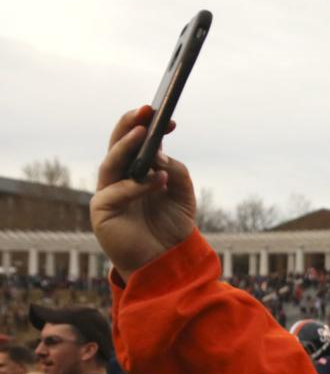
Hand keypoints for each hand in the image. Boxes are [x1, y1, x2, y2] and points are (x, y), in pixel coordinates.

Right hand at [91, 106, 196, 279]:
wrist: (167, 262)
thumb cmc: (172, 228)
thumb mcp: (183, 196)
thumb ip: (177, 172)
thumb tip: (160, 155)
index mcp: (137, 172)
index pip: (138, 143)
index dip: (148, 127)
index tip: (166, 116)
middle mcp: (120, 178)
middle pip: (118, 145)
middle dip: (130, 125)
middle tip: (145, 110)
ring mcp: (109, 193)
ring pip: (111, 163)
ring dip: (127, 146)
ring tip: (144, 133)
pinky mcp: (102, 211)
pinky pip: (117, 192)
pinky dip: (138, 184)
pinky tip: (158, 180)